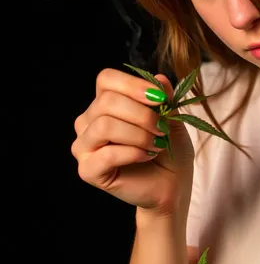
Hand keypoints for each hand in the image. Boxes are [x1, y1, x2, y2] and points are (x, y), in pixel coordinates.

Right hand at [71, 68, 194, 216]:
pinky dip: (133, 153)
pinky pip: (107, 154)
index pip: (106, 79)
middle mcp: (88, 122)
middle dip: (141, 114)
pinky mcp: (87, 170)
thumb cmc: (168, 150)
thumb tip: (159, 78)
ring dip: (138, 134)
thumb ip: (164, 98)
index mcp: (104, 103)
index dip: (133, 85)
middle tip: (162, 128)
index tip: (160, 98)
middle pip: (106, 102)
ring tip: (156, 143)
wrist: (172, 185)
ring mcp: (84, 146)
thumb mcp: (172, 118)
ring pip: (104, 126)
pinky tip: (147, 156)